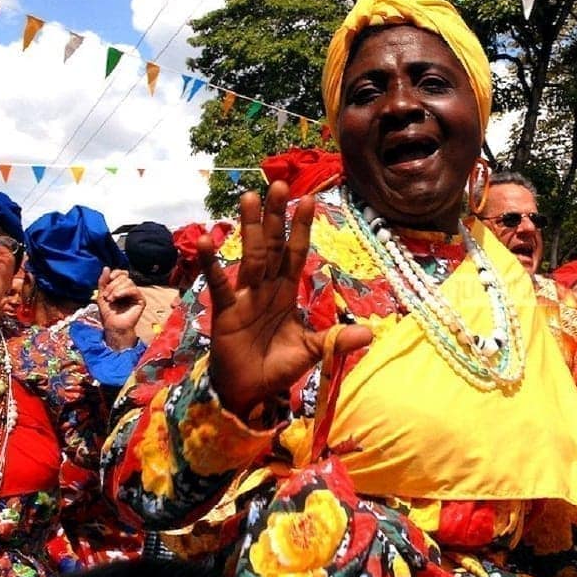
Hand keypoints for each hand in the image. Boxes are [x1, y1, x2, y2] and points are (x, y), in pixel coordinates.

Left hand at [97, 267, 145, 349]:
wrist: (113, 325)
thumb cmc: (108, 313)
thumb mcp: (101, 294)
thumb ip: (103, 281)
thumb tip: (106, 267)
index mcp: (121, 287)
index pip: (122, 273)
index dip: (115, 273)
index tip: (109, 279)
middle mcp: (130, 289)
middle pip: (124, 277)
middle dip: (112, 285)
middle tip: (106, 296)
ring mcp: (136, 294)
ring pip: (128, 282)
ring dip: (116, 289)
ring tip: (111, 299)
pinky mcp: (141, 300)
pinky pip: (134, 290)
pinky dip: (123, 292)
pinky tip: (116, 298)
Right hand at [201, 182, 371, 418]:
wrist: (251, 393)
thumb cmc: (278, 367)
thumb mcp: (313, 351)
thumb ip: (336, 339)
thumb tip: (371, 333)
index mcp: (286, 292)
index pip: (296, 254)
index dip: (302, 228)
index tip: (309, 199)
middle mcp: (266, 288)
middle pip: (273, 246)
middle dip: (276, 216)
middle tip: (278, 183)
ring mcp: (245, 297)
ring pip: (251, 256)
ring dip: (250, 227)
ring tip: (248, 196)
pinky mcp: (226, 312)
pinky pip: (221, 284)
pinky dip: (213, 264)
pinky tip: (206, 241)